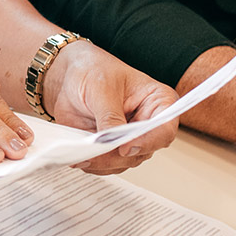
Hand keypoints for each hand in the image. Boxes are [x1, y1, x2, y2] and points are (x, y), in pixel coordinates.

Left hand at [41, 40, 179, 172]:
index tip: (125, 147)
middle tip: (94, 153)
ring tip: (82, 154)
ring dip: (103, 163)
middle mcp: (148, 124)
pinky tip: (79, 156)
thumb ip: (110, 116)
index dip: (147, 142)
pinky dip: (93, 164)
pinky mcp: (112, 148)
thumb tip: (114, 142)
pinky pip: (107, 165)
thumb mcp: (102, 88)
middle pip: (142, 151)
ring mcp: (130, 138)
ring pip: (124, 162)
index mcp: (158, 101)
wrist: (71, 76)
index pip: (164, 129)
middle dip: (117, 155)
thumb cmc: (94, 70)